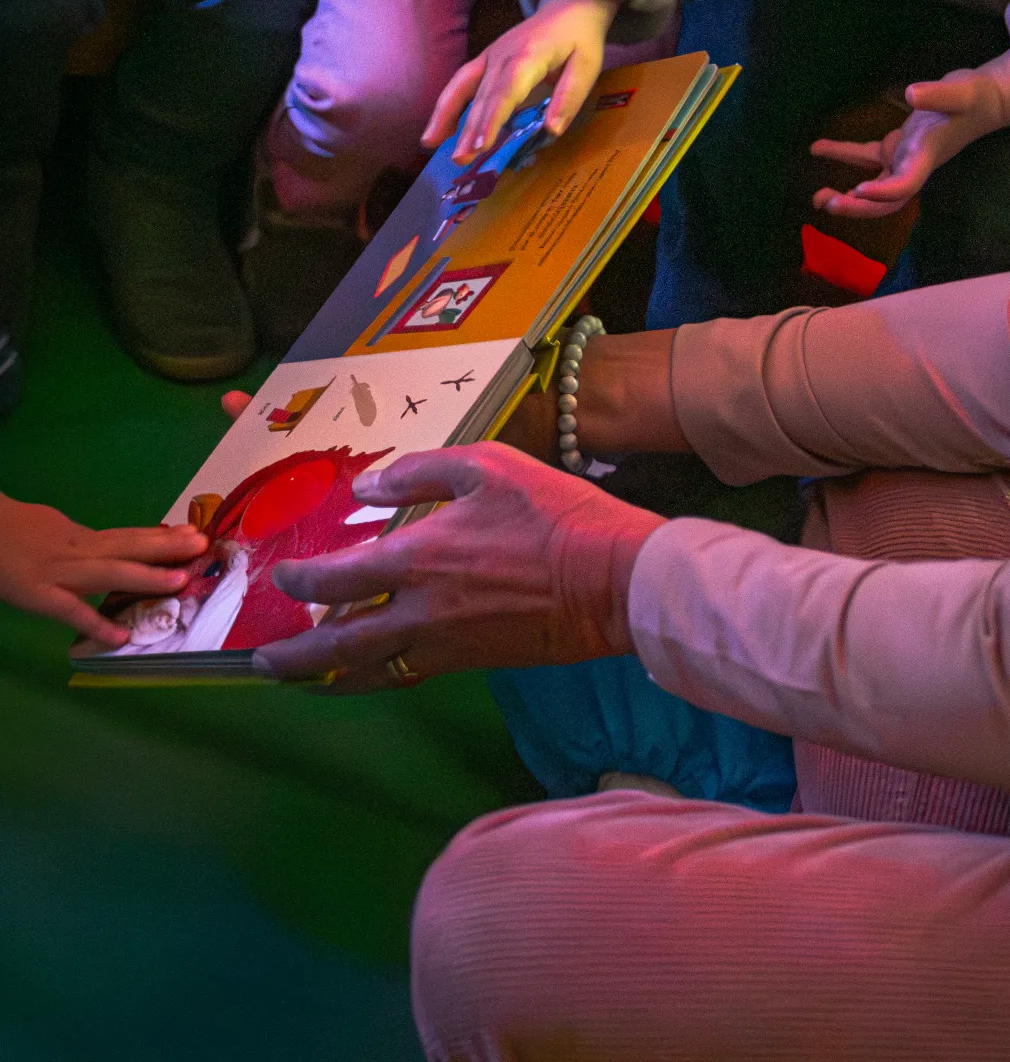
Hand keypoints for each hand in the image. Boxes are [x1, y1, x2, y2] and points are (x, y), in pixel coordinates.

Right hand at [0, 493, 206, 643]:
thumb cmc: (15, 534)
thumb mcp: (54, 530)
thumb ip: (84, 541)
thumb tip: (116, 546)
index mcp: (80, 537)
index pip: (126, 535)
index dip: (160, 536)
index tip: (193, 532)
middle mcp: (76, 550)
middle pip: (127, 546)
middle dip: (166, 548)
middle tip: (202, 546)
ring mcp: (59, 573)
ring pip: (109, 572)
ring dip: (145, 576)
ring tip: (179, 581)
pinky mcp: (39, 595)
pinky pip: (71, 611)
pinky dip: (96, 623)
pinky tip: (121, 636)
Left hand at [254, 440, 662, 691]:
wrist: (610, 580)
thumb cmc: (551, 514)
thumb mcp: (486, 467)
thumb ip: (419, 473)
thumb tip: (365, 489)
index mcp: (416, 558)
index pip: (334, 580)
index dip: (297, 582)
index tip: (278, 576)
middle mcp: (417, 612)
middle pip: (336, 646)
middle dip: (294, 658)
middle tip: (263, 660)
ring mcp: (443, 645)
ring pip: (367, 672)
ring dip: (327, 677)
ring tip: (304, 677)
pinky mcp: (468, 662)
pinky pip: (404, 675)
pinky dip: (375, 677)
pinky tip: (369, 670)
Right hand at [424, 0, 618, 160]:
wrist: (568, 7)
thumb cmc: (580, 39)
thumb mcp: (587, 67)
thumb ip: (569, 97)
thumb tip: (551, 131)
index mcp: (530, 56)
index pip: (507, 90)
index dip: (493, 118)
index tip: (482, 145)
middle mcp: (503, 55)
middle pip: (483, 95)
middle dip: (470, 129)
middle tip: (461, 159)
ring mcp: (490, 55)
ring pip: (465, 88)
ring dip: (448, 117)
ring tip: (431, 144)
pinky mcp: (485, 60)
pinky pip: (461, 81)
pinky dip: (446, 105)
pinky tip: (437, 130)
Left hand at [812, 51, 1009, 219]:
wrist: (985, 99)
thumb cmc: (975, 97)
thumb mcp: (961, 91)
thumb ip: (938, 94)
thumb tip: (913, 93)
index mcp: (928, 157)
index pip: (906, 185)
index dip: (884, 192)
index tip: (859, 190)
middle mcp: (915, 165)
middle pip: (887, 201)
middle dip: (858, 208)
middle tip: (828, 204)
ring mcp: (905, 158)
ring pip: (874, 185)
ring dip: (847, 195)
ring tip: (817, 198)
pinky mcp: (898, 145)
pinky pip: (867, 156)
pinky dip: (843, 154)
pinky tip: (818, 148)